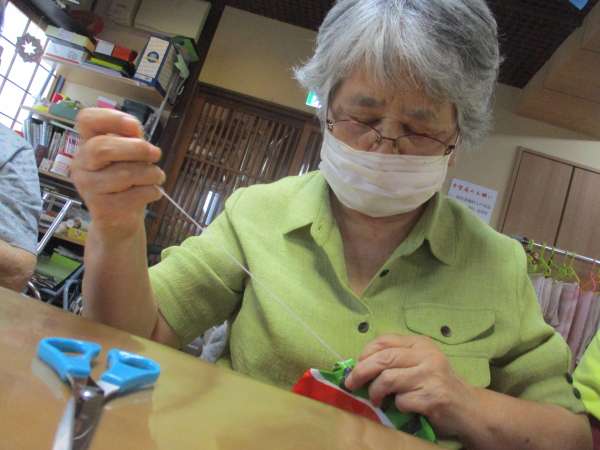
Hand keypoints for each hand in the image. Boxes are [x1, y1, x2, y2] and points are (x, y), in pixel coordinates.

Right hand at [71, 108, 165, 240]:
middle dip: (137, 149)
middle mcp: (82, 164)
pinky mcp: (102, 208)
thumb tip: (134, 127)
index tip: (134, 127)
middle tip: (155, 154)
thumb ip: (130, 139)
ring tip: (157, 177)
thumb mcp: (128, 156)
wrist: (119, 220)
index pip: (86, 120)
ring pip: (124, 174)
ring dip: (151, 173)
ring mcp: (88, 187)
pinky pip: (134, 195)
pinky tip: (153, 192)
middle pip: (102, 148)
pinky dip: (151, 191)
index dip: (111, 118)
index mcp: (87, 144)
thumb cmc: (126, 182)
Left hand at [344, 334, 478, 437]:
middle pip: (383, 359)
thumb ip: (397, 359)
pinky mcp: (433, 398)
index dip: (365, 352)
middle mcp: (427, 356)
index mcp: (421, 344)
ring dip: (376, 392)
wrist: (469, 408)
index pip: (385, 341)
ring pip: (388, 379)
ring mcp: (431, 376)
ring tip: (377, 400)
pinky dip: (397, 407)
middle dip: (361, 371)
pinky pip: (401, 401)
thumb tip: (359, 365)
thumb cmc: (437, 385)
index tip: (356, 364)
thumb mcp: (420, 363)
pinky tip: (404, 408)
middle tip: (351, 383)